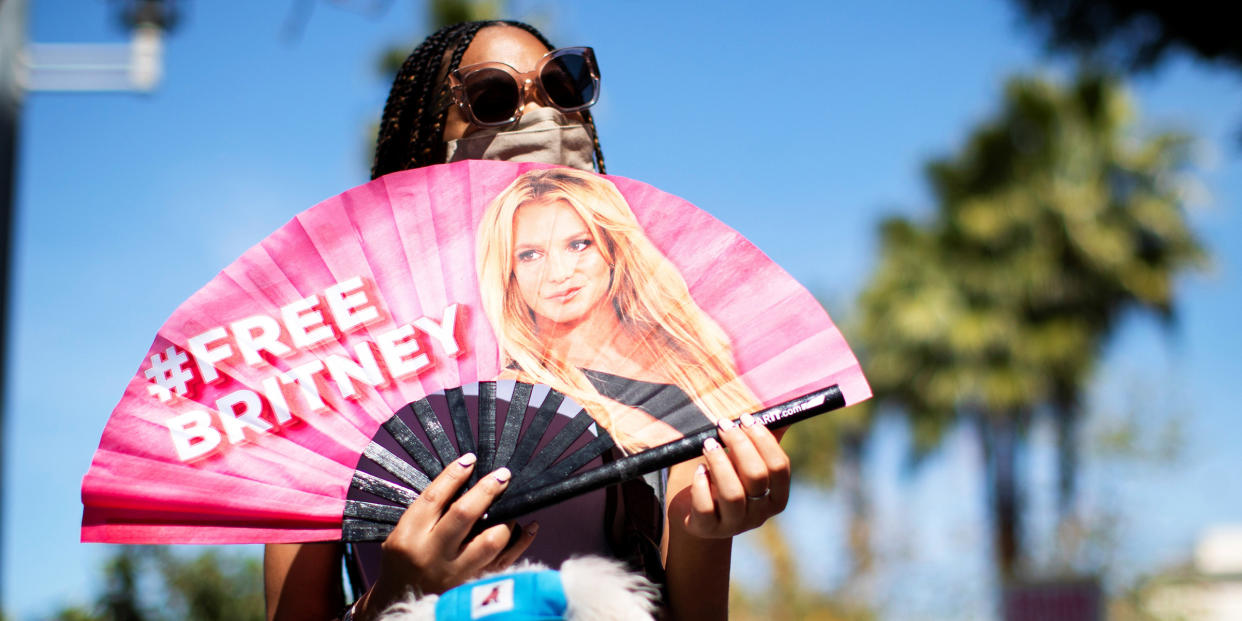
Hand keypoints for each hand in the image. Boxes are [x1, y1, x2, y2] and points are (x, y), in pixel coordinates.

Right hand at [353, 453, 537, 619]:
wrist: (399, 598)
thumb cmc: (405, 558)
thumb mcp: (404, 531)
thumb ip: (430, 510)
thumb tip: (466, 479)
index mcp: (409, 536)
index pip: (435, 498)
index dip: (454, 475)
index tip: (471, 459)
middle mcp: (432, 554)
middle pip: (463, 514)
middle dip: (486, 490)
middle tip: (502, 475)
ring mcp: (454, 572)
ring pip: (489, 541)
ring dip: (505, 518)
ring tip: (511, 503)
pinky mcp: (472, 584)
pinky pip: (504, 561)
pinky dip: (521, 542)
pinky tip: (529, 526)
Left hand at [683, 413, 790, 537]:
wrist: (696, 515)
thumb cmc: (726, 480)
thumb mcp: (745, 464)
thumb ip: (763, 442)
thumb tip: (782, 412)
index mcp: (776, 496)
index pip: (779, 467)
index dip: (764, 440)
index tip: (745, 419)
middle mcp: (759, 514)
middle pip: (757, 476)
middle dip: (740, 445)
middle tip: (723, 425)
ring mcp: (734, 525)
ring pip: (733, 493)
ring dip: (720, 463)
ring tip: (708, 444)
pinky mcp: (708, 528)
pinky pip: (706, 508)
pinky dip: (701, 485)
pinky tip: (699, 471)